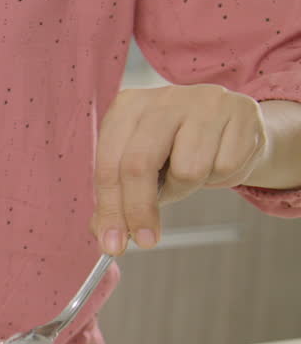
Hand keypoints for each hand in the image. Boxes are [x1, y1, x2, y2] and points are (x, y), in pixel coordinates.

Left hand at [93, 84, 266, 254]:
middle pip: (139, 165)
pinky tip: (218, 160)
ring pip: (188, 170)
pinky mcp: (241, 111)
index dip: (110, 208)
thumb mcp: (140, 166)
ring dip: (186, 188)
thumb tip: (102, 233)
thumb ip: (117, 198)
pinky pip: (225, 166)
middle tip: (146, 240)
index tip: (113, 244)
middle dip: (140, 210)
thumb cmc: (177, 148)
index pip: (108, 164)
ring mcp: (204, 100)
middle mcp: (162, 98)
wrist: (232, 125)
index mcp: (127, 107)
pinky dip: (221, 177)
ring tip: (190, 174)